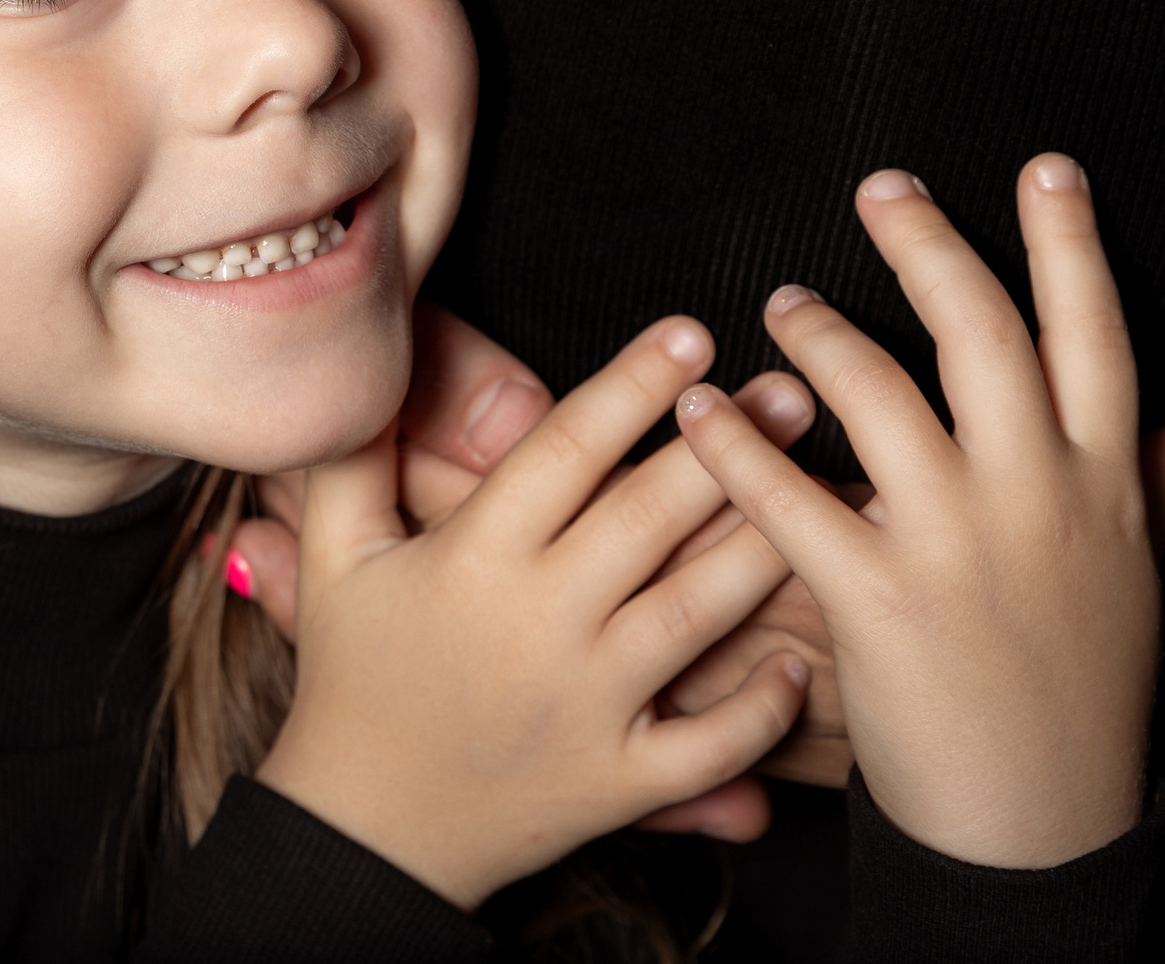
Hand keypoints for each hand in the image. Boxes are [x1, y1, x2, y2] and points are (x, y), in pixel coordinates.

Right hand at [256, 317, 812, 906]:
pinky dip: (763, 708)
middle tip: (796, 390)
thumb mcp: (335, 557)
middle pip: (652, 516)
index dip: (632, 384)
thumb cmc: (352, 677)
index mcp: (474, 558)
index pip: (566, 450)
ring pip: (699, 613)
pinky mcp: (617, 780)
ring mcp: (586, 705)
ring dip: (767, 547)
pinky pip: (711, 743)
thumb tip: (368, 361)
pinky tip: (801, 665)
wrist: (362, 833)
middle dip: (730, 446)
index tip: (692, 332)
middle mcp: (539, 623)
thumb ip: (352, 454)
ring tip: (829, 492)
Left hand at [675, 157, 1156, 866]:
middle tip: (880, 188)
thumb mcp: (1135, 581)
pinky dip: (738, 444)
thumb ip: (1156, 491)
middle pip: (982, 333)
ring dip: (820, 335)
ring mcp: (958, 545)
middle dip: (929, 245)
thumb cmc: (1081, 691)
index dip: (1070, 244)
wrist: (1038, 823)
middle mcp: (1038, 497)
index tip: (1044, 166)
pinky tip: (701, 408)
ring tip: (779, 304)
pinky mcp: (878, 601)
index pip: (1095, 335)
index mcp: (1106, 484)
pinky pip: (791, 497)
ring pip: (880, 394)